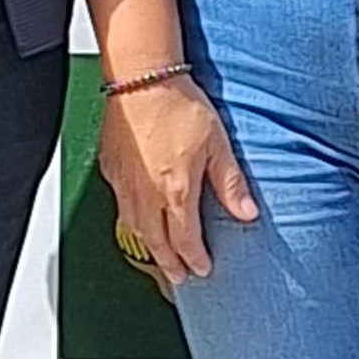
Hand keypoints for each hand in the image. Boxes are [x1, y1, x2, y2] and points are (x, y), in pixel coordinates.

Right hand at [98, 76, 256, 282]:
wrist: (140, 80)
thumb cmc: (177, 105)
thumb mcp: (217, 144)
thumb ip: (230, 183)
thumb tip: (247, 213)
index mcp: (176, 191)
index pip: (185, 240)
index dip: (194, 259)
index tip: (202, 269)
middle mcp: (146, 194)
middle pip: (156, 243)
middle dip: (169, 264)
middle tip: (179, 278)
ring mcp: (125, 184)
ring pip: (134, 229)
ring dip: (149, 248)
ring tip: (160, 258)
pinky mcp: (111, 170)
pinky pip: (120, 208)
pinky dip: (131, 223)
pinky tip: (138, 221)